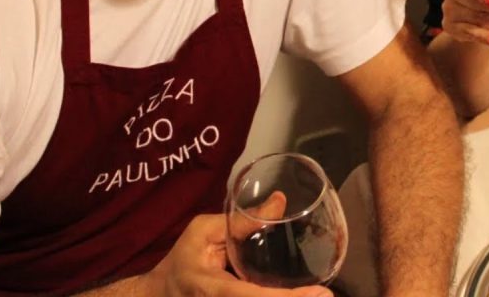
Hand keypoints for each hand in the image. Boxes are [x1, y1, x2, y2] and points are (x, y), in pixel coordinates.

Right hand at [144, 213, 330, 296]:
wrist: (160, 293)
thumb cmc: (183, 259)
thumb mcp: (204, 231)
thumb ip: (242, 221)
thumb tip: (281, 201)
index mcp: (214, 288)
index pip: (253, 296)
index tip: (321, 293)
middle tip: (328, 295)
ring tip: (317, 296)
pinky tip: (302, 295)